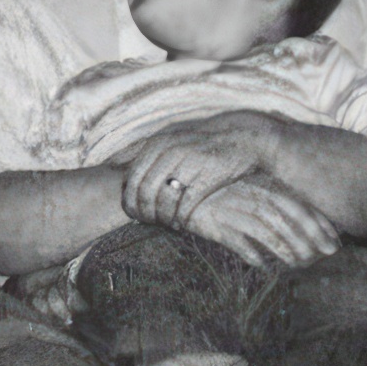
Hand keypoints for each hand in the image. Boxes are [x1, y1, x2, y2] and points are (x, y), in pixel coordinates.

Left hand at [121, 113, 278, 228]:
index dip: (131, 202)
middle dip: (145, 213)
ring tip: (167, 223)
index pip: (131, 180)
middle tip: (151, 223)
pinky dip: (181, 219)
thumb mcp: (172, 145)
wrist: (240, 142)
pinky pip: (185, 205)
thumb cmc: (202, 150)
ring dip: (163, 218)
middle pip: (144, 192)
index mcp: (157, 145)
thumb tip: (126, 188)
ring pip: (163, 200)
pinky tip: (182, 223)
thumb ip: (150, 161)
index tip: (137, 215)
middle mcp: (170, 152)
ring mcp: (188, 164)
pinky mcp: (207, 177)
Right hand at [183, 172, 340, 268]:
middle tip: (324, 255)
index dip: (317, 223)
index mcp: (263, 186)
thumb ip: (277, 212)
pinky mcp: (214, 224)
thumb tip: (307, 236)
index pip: (297, 203)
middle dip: (307, 236)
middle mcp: (250, 195)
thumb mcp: (252, 197)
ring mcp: (232, 208)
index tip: (333, 242)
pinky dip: (252, 254)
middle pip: (285, 216)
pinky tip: (264, 267)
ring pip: (265, 229)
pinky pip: (237, 241)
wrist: (181, 192)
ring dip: (284, 248)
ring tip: (298, 264)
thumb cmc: (224, 198)